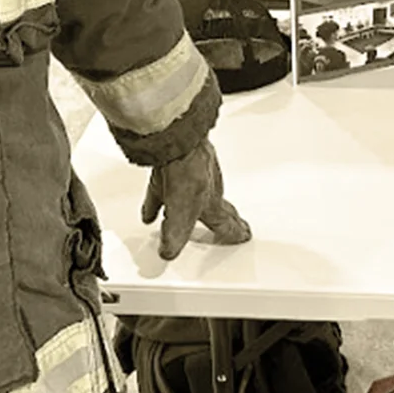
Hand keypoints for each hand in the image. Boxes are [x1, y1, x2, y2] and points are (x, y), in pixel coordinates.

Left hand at [140, 139, 251, 259]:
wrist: (178, 141)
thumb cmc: (189, 173)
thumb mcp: (182, 218)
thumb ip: (175, 237)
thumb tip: (169, 251)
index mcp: (213, 204)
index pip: (226, 224)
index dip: (233, 233)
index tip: (244, 236)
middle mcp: (207, 188)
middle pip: (218, 208)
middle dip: (226, 218)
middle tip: (235, 224)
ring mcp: (192, 173)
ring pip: (194, 195)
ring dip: (195, 206)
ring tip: (189, 217)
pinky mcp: (174, 163)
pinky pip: (167, 186)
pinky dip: (159, 198)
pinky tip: (149, 208)